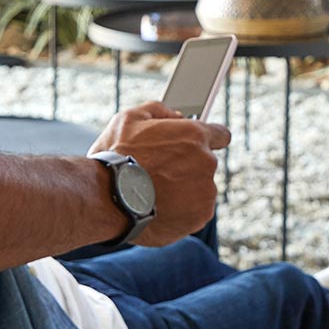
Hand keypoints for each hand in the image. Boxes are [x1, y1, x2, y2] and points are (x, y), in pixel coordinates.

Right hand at [91, 101, 230, 245]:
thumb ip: (159, 111)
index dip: (209, 139)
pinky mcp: (200, 216)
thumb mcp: (129, 119)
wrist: (107, 199)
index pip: (221, 134)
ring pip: (200, 189)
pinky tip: (159, 207)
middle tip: (160, 173)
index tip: (198, 146)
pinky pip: (195, 211)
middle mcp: (206, 162)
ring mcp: (205, 191)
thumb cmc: (116, 158)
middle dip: (188, 166)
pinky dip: (182, 211)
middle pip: (206, 164)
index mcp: (195, 135)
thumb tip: (176, 116)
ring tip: (155, 192)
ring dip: (185, 190)